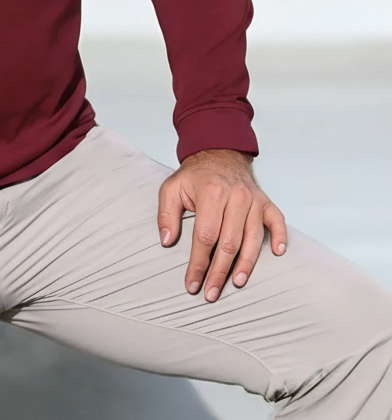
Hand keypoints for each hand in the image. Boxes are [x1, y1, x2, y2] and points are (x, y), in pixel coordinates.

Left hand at [157, 148, 286, 301]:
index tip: (192, 283)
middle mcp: (236, 197)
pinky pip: (277, 221)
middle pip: (229, 243)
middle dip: (219, 272)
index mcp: (211, 193)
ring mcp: (253, 200)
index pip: (205, 236)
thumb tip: (167, 241)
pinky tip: (277, 253)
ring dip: (245, 265)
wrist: (219, 154)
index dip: (198, 263)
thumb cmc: (195, 177)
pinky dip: (280, 237)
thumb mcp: (171, 188)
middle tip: (211, 293)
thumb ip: (166, 214)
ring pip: (253, 239)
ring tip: (236, 283)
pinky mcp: (266, 202)